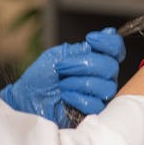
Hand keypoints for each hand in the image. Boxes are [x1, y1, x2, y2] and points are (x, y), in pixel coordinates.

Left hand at [1, 28, 125, 127]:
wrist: (27, 101)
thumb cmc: (40, 79)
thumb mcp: (57, 56)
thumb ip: (82, 48)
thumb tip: (109, 32)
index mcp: (94, 60)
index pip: (116, 49)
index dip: (109, 42)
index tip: (91, 39)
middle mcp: (101, 76)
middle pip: (111, 66)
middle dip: (84, 64)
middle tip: (63, 67)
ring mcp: (99, 95)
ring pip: (106, 86)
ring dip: (78, 83)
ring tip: (62, 85)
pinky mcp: (93, 112)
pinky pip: (96, 103)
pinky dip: (77, 98)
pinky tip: (66, 97)